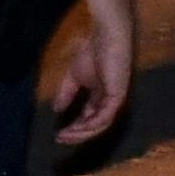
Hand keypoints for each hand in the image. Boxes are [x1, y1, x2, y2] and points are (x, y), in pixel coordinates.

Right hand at [49, 15, 133, 145]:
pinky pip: (104, 117)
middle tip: (60, 139)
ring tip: (65, 136)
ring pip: (100, 125)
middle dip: (77, 134)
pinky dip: (90, 124)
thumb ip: (67, 94)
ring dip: (82, 133)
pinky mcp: (117, 96)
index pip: (89, 118)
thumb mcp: (73, 76)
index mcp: (101, 97)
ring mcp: (115, 100)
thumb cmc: (93, 51)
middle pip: (95, 126)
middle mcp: (109, 102)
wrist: (107, 36)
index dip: (74, 127)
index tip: (58, 133)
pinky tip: (76, 127)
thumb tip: (56, 110)